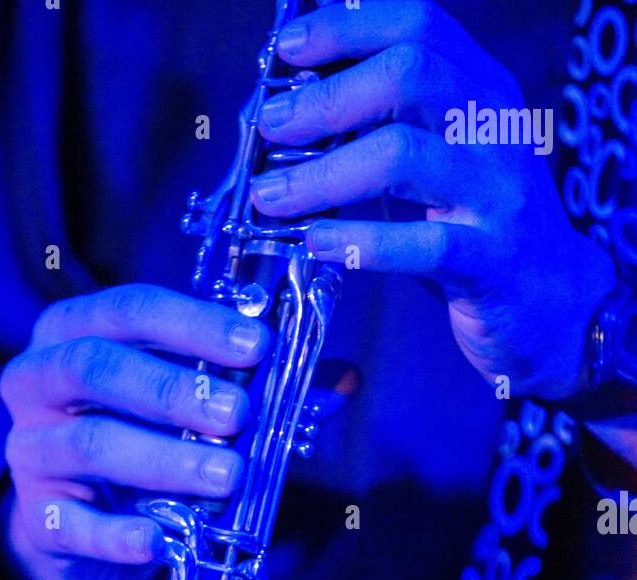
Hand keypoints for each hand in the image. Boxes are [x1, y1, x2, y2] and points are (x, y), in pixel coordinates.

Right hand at [0, 284, 268, 579]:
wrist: (79, 525)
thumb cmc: (140, 441)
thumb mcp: (191, 406)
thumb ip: (261, 389)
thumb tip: (344, 380)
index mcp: (76, 332)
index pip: (130, 309)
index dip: (194, 324)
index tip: (259, 346)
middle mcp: (38, 381)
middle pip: (97, 367)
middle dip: (174, 390)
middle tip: (241, 415)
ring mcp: (30, 450)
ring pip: (91, 444)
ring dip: (164, 460)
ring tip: (226, 477)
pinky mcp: (37, 517)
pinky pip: (74, 525)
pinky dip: (120, 535)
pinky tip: (160, 540)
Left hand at [253, 0, 615, 399]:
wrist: (555, 304)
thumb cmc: (481, 227)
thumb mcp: (446, 158)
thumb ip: (392, 123)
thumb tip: (300, 103)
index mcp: (482, 92)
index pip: (418, 27)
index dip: (347, 29)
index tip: (288, 50)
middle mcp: (493, 129)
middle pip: (410, 75)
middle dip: (327, 98)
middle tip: (270, 126)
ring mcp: (496, 194)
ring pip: (405, 155)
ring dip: (324, 174)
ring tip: (271, 196)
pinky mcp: (490, 260)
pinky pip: (423, 243)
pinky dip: (362, 243)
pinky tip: (316, 244)